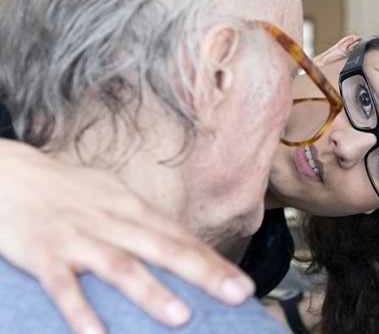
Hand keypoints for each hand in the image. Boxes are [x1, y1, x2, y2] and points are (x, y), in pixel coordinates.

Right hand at [0, 139, 254, 333]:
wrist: (10, 174)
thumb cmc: (68, 188)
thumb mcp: (111, 196)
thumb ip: (143, 221)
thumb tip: (178, 242)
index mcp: (131, 207)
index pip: (180, 237)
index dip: (213, 260)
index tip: (243, 283)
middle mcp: (112, 220)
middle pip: (164, 248)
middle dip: (203, 272)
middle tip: (237, 293)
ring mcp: (79, 238)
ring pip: (121, 265)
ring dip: (151, 291)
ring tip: (181, 317)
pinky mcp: (44, 253)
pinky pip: (64, 286)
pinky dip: (80, 310)